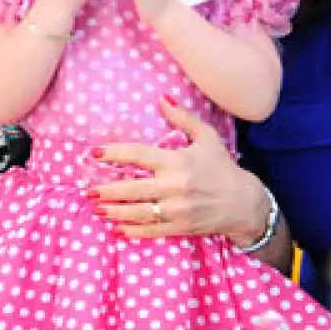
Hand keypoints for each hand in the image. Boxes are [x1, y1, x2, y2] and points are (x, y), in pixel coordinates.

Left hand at [87, 98, 269, 242]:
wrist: (243, 202)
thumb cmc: (222, 167)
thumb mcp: (207, 137)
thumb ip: (183, 118)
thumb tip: (162, 97)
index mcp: (177, 161)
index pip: (139, 155)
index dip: (115, 154)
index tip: (94, 153)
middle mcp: (174, 186)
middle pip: (132, 188)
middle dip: (107, 190)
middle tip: (87, 190)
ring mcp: (176, 209)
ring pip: (138, 212)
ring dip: (114, 212)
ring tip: (96, 209)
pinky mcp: (179, 227)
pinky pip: (151, 230)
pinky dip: (132, 231)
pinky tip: (116, 229)